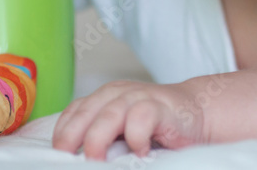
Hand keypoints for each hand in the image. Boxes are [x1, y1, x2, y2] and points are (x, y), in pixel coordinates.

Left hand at [51, 79, 205, 158]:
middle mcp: (119, 93)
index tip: (59, 157)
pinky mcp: (161, 107)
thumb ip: (101, 134)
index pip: (73, 112)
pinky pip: (141, 118)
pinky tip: (140, 151)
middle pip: (85, 112)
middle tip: (69, 161)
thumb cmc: (155, 125)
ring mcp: (140, 97)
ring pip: (109, 114)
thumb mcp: (121, 127)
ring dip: (98, 140)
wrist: (197, 111)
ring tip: (98, 162)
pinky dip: (135, 138)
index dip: (62, 134)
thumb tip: (73, 159)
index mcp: (104, 97)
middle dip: (71, 139)